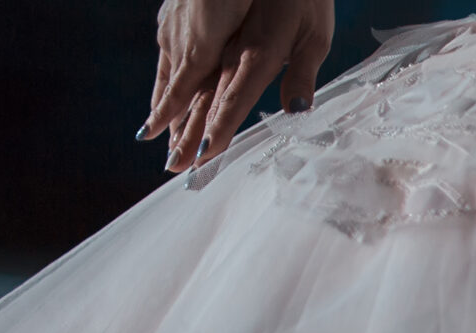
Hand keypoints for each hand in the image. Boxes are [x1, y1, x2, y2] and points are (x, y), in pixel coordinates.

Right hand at [144, 0, 335, 171]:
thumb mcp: (313, 33)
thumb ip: (303, 72)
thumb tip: (298, 111)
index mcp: (255, 53)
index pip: (231, 100)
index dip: (217, 129)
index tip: (204, 158)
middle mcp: (218, 45)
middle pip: (199, 99)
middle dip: (186, 135)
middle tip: (174, 168)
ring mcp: (195, 31)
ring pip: (180, 82)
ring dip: (172, 116)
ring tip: (161, 144)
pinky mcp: (182, 21)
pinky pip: (172, 62)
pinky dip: (166, 87)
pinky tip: (163, 103)